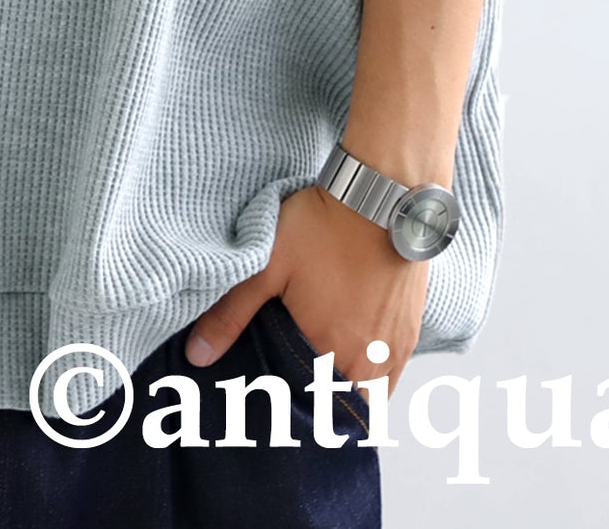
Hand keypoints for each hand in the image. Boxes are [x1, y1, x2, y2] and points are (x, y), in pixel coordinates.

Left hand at [184, 184, 426, 392]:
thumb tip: (197, 356)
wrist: (381, 198)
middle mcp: (364, 361)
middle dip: (315, 407)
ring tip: (318, 384)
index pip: (305, 406)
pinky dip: (374, 383)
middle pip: (337, 405)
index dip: (286, 410)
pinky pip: (392, 379)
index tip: (270, 406)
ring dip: (344, 397)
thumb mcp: (267, 265)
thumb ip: (230, 314)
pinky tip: (352, 366)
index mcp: (326, 351)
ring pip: (368, 398)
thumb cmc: (323, 227)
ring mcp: (391, 350)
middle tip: (290, 396)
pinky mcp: (410, 332)